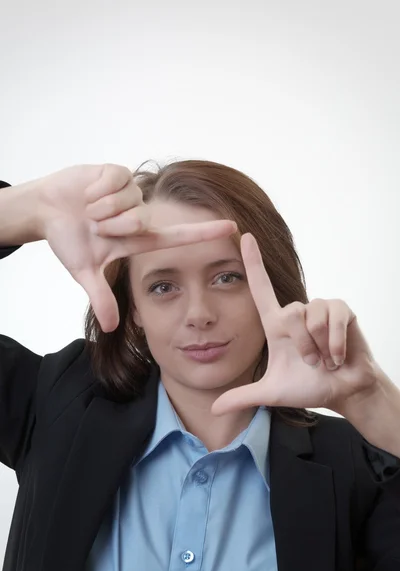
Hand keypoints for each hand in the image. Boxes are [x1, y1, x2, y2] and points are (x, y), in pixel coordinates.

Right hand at [39, 164, 236, 332]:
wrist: (46, 209)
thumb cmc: (69, 239)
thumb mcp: (84, 270)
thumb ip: (101, 297)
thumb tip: (111, 327)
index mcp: (137, 238)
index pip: (177, 236)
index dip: (204, 233)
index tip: (233, 228)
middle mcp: (139, 214)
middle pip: (139, 220)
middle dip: (111, 225)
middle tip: (94, 226)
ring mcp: (130, 192)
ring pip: (126, 201)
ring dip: (101, 208)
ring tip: (89, 209)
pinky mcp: (117, 171)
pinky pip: (115, 179)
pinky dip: (96, 189)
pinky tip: (88, 192)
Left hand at [212, 233, 377, 415]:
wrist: (343, 392)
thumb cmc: (308, 387)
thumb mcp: (272, 392)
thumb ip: (243, 397)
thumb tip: (212, 409)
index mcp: (276, 324)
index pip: (260, 288)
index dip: (253, 262)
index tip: (244, 236)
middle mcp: (296, 312)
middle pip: (290, 314)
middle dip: (302, 347)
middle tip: (311, 364)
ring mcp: (320, 308)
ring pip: (312, 317)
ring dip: (319, 347)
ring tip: (325, 359)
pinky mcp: (342, 310)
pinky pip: (334, 318)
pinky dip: (335, 343)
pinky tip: (339, 356)